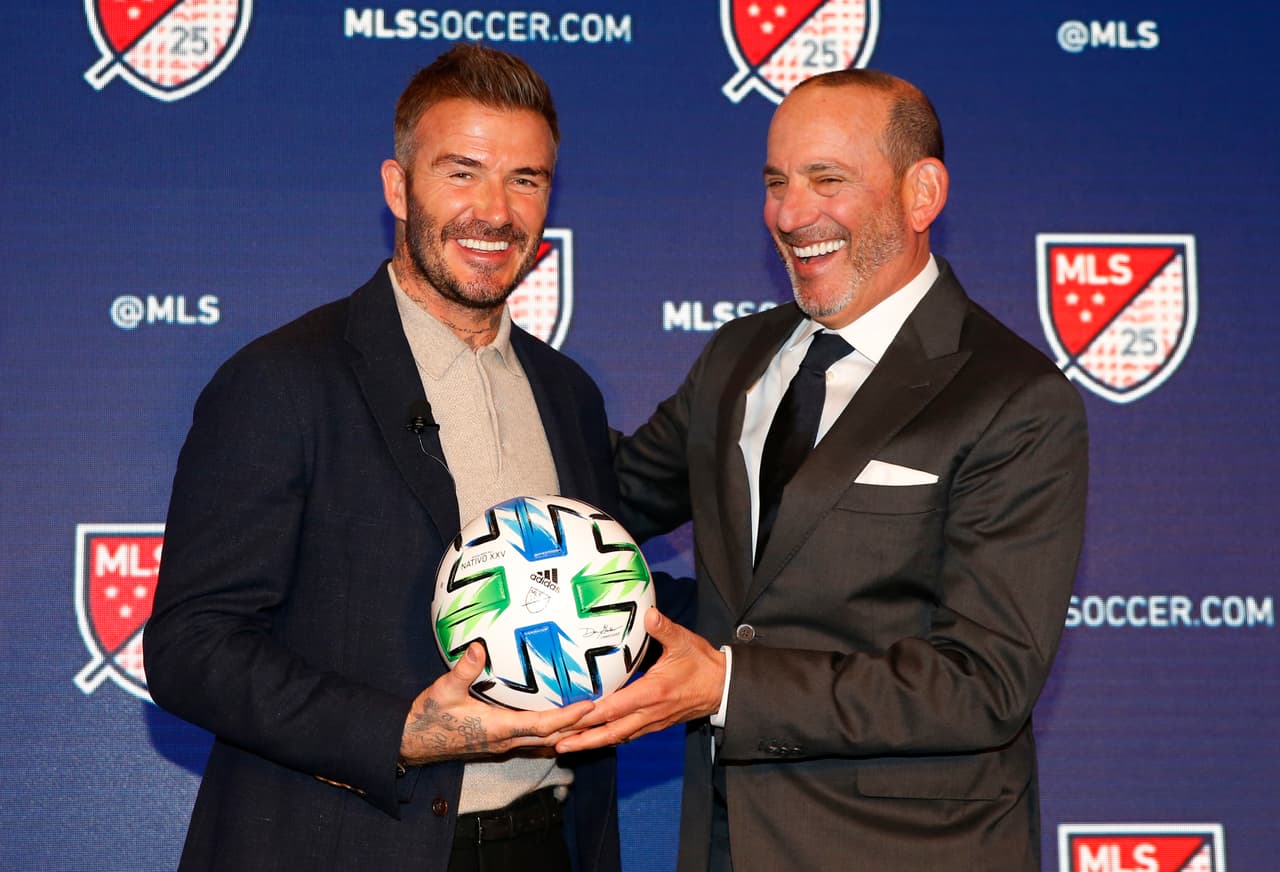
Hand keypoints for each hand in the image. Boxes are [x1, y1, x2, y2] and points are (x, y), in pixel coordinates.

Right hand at [399, 642, 594, 765]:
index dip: (568, 717)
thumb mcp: (443, 690)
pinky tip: (560, 717)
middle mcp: (507, 740)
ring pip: (545, 740)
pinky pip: (533, 737)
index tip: (591, 706)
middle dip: (579, 725)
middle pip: (552, 736)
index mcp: (499, 729)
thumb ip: (463, 670)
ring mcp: (503, 744)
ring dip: (568, 729)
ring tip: (592, 713)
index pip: (543, 726)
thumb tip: (478, 646)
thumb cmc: (427, 717)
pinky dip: (552, 729)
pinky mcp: (499, 741)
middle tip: (606, 708)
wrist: (411, 742)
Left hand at [555, 608, 724, 753]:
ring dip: (592, 743)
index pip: (617, 706)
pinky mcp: (655, 724)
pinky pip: (627, 735)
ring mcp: (652, 721)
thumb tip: (649, 614)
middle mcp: (650, 712)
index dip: (593, 714)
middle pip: (612, 730)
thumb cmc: (702, 664)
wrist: (722, 687)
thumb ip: (664, 629)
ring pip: (618, 737)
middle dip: (584, 738)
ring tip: (566, 746)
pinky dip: (608, 739)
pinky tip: (593, 739)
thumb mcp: (684, 642)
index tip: (571, 717)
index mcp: (654, 692)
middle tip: (557, 743)